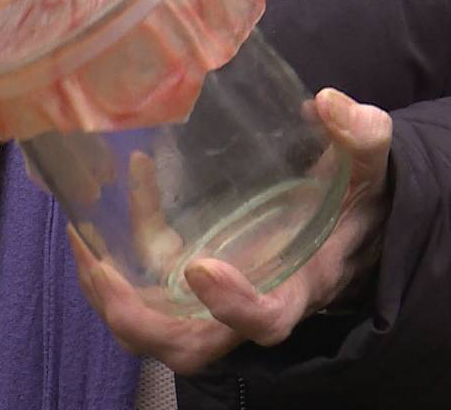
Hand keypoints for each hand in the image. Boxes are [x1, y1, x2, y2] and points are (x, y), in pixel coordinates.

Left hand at [69, 87, 391, 374]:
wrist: (347, 217)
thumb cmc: (355, 197)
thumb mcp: (368, 165)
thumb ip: (361, 135)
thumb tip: (328, 103)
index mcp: (298, 286)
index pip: (266, 320)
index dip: (233, 306)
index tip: (202, 267)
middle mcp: (250, 302)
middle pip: (191, 347)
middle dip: (139, 321)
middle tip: (102, 270)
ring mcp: (213, 298)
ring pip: (154, 325)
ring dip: (109, 293)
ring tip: (82, 238)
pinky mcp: (189, 276)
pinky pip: (146, 277)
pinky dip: (121, 244)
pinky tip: (129, 178)